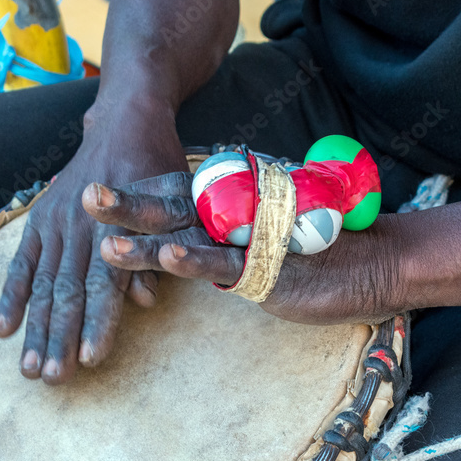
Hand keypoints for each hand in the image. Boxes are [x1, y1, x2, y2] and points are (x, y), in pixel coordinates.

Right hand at [0, 105, 187, 383]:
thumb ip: (161, 252)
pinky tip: (0, 330)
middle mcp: (82, 228)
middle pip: (68, 292)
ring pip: (43, 285)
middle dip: (60, 338)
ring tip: (28, 370)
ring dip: (34, 329)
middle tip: (52, 379)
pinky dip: (10, 296)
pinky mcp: (40, 220)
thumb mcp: (177, 205)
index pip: (106, 284)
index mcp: (117, 228)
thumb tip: (144, 299)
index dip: (99, 323)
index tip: (92, 359)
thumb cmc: (161, 169)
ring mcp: (56, 224)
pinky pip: (21, 264)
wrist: (128, 120)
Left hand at [82, 174, 406, 324]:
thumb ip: (228, 248)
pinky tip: (164, 256)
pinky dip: (193, 261)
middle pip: (171, 210)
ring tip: (104, 236)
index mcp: (229, 215)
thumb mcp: (263, 254)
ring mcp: (248, 243)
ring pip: (188, 236)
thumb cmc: (320, 258)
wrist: (374, 264)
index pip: (175, 203)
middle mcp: (233, 222)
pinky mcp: (265, 269)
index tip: (96, 191)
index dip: (137, 196)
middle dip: (127, 206)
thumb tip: (197, 250)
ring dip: (145, 235)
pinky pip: (224, 265)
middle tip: (87, 196)